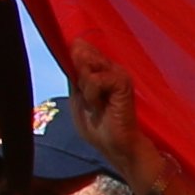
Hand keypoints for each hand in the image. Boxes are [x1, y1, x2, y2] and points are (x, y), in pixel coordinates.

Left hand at [61, 48, 160, 194]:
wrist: (115, 146)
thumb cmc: (97, 126)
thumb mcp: (77, 98)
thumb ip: (74, 76)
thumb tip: (74, 51)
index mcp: (99, 69)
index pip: (80, 48)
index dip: (72, 58)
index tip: (76, 82)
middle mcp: (109, 66)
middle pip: (80, 52)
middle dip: (77, 76)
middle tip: (88, 98)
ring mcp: (117, 72)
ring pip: (86, 64)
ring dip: (85, 89)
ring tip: (95, 104)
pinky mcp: (122, 81)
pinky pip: (95, 79)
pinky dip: (92, 95)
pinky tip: (101, 106)